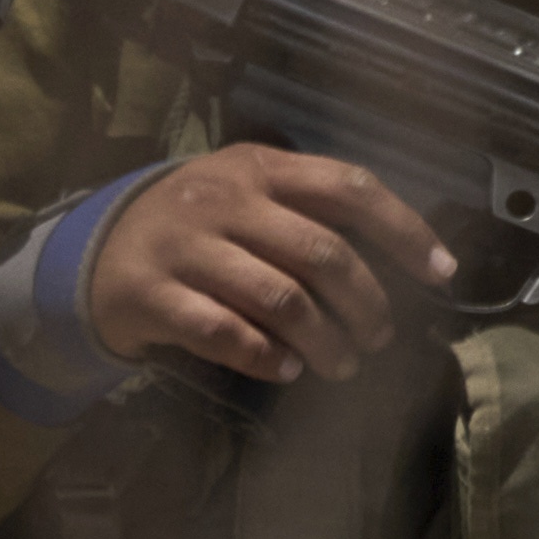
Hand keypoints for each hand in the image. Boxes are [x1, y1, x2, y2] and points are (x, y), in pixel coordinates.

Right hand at [84, 149, 452, 385]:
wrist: (96, 255)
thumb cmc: (196, 228)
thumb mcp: (246, 196)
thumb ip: (309, 212)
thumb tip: (404, 256)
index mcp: (258, 167)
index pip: (347, 187)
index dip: (404, 229)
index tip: (442, 274)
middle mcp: (223, 199)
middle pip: (321, 252)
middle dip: (365, 303)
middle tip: (379, 338)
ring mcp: (185, 247)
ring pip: (281, 299)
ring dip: (325, 341)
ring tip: (342, 366)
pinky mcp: (152, 295)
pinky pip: (226, 333)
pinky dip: (268, 358)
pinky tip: (288, 370)